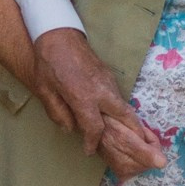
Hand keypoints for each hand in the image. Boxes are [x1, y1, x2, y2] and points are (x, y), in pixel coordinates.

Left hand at [32, 30, 167, 179]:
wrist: (59, 34)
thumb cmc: (48, 64)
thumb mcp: (44, 90)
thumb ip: (57, 112)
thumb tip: (71, 129)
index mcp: (83, 97)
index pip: (93, 127)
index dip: (92, 142)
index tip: (90, 151)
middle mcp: (101, 91)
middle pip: (125, 116)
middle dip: (134, 133)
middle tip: (140, 146)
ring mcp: (108, 82)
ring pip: (124, 106)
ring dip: (130, 122)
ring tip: (133, 136)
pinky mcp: (109, 75)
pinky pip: (119, 97)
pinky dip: (122, 110)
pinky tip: (118, 117)